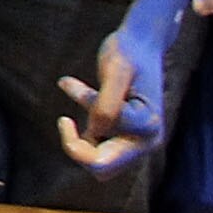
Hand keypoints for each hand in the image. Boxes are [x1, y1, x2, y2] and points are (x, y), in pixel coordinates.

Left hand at [56, 22, 170, 176]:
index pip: (102, 150)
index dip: (78, 126)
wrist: (141, 43)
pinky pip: (96, 149)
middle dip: (78, 148)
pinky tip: (78, 96)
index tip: (67, 83)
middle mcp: (146, 140)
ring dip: (80, 140)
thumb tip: (95, 133)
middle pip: (101, 169)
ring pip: (98, 163)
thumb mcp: (116, 69)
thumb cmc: (128, 52)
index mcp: (147, 127)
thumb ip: (106, 103)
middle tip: (64, 120)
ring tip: (72, 113)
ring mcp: (137, 141)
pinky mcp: (125, 135)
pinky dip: (82, 132)